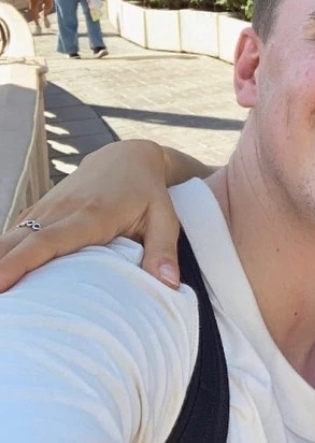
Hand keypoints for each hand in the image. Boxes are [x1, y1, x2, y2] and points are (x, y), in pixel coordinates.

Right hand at [0, 140, 181, 290]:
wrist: (128, 157)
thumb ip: (164, 250)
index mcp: (90, 215)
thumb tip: (169, 285)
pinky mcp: (38, 210)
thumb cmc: (148, 192)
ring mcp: (46, 208)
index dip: (20, 263)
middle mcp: (61, 210)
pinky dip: (0, 253)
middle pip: (17, 241)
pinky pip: (11, 234)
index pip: (48, 240)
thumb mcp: (164, 218)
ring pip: (8, 237)